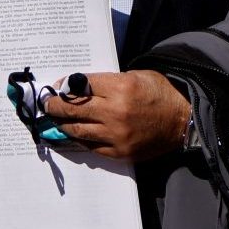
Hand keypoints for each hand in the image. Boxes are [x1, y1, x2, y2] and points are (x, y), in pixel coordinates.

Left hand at [43, 70, 189, 162]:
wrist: (183, 121)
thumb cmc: (161, 94)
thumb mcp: (138, 76)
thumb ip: (110, 81)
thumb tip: (80, 86)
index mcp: (121, 87)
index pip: (82, 85)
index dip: (65, 86)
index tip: (57, 88)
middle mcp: (115, 112)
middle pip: (74, 108)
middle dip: (55, 106)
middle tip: (46, 104)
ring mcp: (116, 135)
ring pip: (77, 130)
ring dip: (62, 124)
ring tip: (54, 120)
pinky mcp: (119, 152)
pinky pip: (91, 146)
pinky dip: (80, 138)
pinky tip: (73, 133)